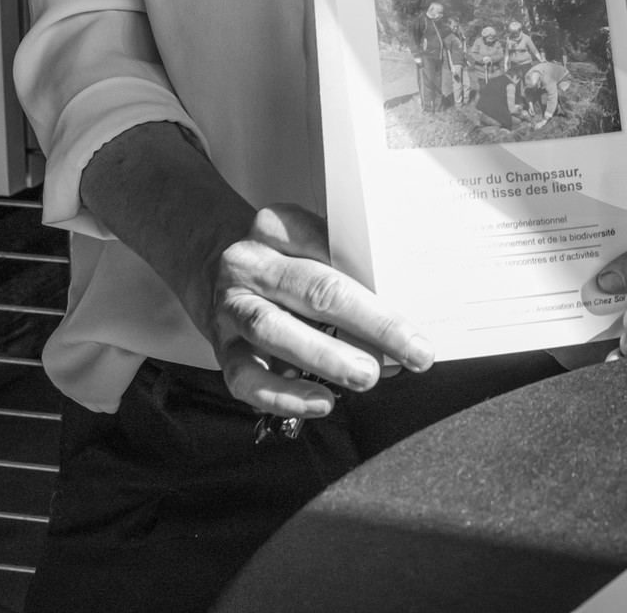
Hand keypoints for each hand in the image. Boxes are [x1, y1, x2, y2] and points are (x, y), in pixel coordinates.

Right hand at [191, 203, 433, 420]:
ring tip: (369, 376)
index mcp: (279, 225)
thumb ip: (347, 267)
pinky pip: (247, 376)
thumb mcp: (308, 241)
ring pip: (276, 331)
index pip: (335, 250)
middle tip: (413, 350)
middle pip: (315, 290)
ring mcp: (231, 306)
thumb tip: (401, 312)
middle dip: (370, 323)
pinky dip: (284, 394)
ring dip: (328, 358)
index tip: (418, 310)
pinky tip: (322, 401)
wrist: (209, 264)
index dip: (378, 281)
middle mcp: (251, 263)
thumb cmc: (281, 258)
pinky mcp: (220, 348)